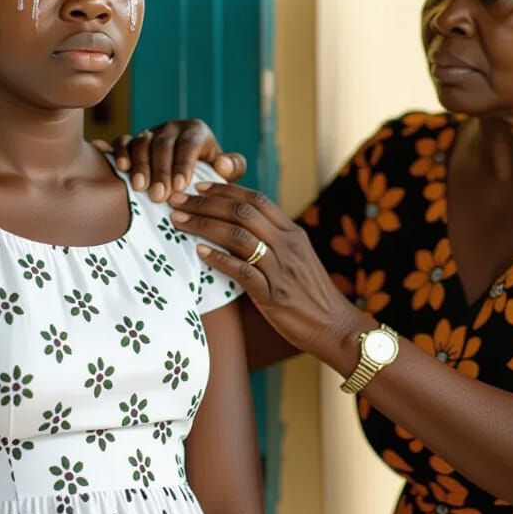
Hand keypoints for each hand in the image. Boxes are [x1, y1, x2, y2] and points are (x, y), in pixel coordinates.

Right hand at [92, 120, 245, 201]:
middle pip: (163, 145)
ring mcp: (150, 132)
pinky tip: (120, 168)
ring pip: (141, 142)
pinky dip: (120, 153)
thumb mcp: (226, 170)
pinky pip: (123, 141)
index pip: (188, 144)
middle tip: (159, 196)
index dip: (183, 164)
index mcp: (195, 131)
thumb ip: (232, 167)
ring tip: (140, 187)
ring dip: (140, 165)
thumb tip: (223, 164)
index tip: (181, 186)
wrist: (189, 170)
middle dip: (160, 171)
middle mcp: (171, 128)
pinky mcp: (132, 140)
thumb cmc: (210, 173)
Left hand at [168, 183, 367, 366]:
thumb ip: (273, 241)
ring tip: (178, 222)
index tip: (198, 187)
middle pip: (242, 212)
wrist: (335, 327)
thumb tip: (238, 228)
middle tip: (176, 200)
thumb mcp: (297, 259)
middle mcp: (288, 245)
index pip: (256, 200)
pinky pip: (242, 271)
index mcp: (293, 233)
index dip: (224, 190)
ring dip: (204, 225)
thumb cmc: (310, 294)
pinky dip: (219, 259)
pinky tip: (200, 253)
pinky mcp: (274, 295)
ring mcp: (281, 269)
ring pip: (238, 236)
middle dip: (205, 203)